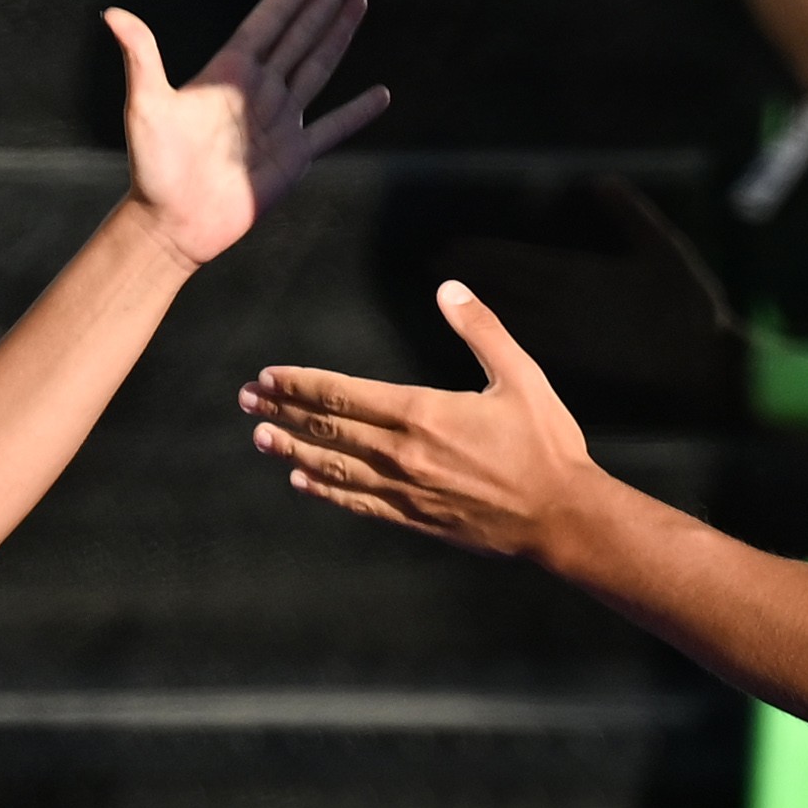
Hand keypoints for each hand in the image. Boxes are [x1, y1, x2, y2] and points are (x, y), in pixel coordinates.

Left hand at [106, 0, 383, 267]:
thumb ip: (141, 57)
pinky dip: (356, 113)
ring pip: (319, 67)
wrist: (172, 224)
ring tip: (360, 1)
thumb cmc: (154, 167)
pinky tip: (380, 95)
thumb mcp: (146, 106)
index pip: (270, 19)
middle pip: (301, 33)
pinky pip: (333, 129)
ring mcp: (280, 122)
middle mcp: (258, 91)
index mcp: (229, 73)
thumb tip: (112, 12)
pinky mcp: (295, 157)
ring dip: (340, 34)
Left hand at [245, 281, 599, 560]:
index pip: (343, 394)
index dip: (301, 384)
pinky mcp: (415, 518)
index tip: (269, 376)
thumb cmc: (545, 444)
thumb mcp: (521, 376)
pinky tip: (303, 482)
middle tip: (246, 402)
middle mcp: (403, 454)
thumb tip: (449, 289)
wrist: (560, 516)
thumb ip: (481, 330)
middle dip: (283, 413)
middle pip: (328, 429)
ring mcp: (405, 490)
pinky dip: (326, 491)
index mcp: (423, 414)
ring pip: (334, 467)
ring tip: (260, 440)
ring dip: (294, 451)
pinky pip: (359, 503)